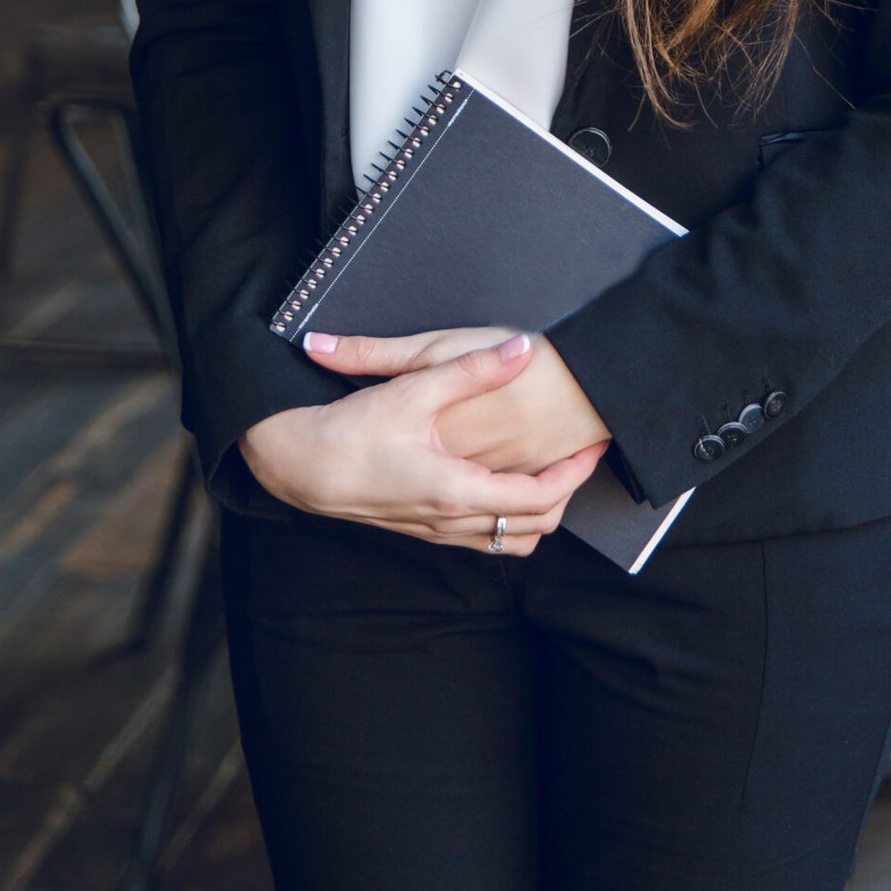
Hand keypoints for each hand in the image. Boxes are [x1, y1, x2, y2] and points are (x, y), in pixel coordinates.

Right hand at [239, 333, 608, 554]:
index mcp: (456, 492)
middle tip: (579, 457)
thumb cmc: (350, 431)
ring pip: (507, 539)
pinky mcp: (422, 526)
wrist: (297, 466)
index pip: (538, 500)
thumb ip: (470, 371)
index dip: (574, 474)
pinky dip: (505, 515)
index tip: (593, 447)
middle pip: (533, 529)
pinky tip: (502, 479)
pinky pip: (481, 537)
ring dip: (536, 511)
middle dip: (565, 495)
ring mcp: (436, 530)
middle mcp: (450, 522)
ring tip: (549, 470)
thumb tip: (520, 351)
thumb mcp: (412, 390)